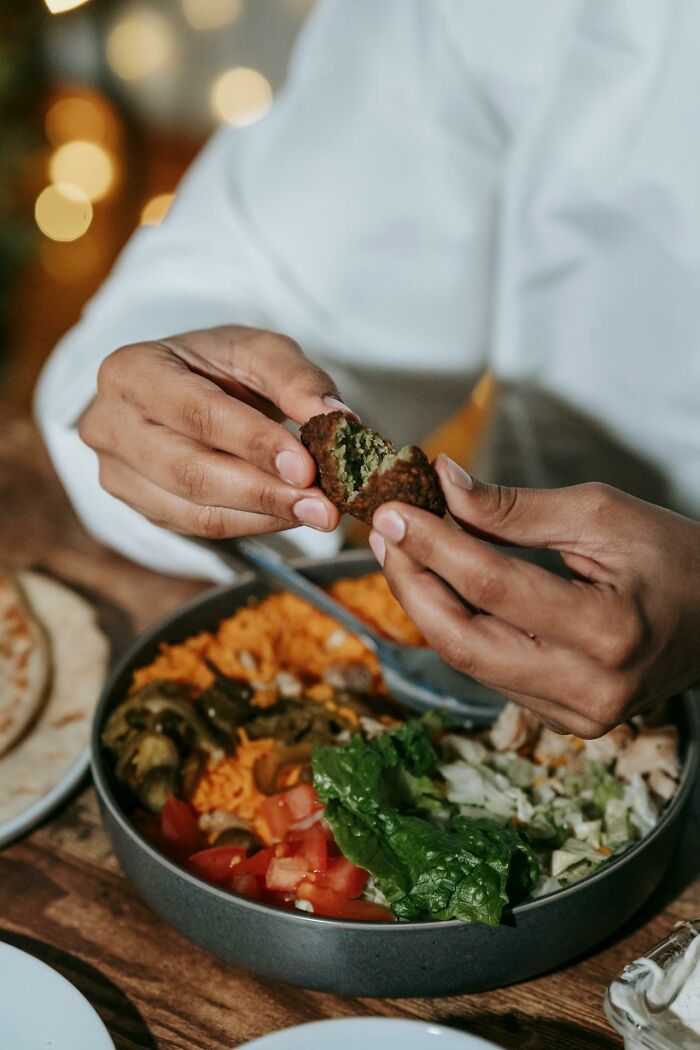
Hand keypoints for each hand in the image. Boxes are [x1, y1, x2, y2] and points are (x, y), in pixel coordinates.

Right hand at [79, 325, 352, 537]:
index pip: (197, 414)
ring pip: (194, 512)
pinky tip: (289, 514)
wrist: (180, 387)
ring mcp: (118, 473)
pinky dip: (252, 525)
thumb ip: (296, 379)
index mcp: (131, 371)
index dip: (253, 443)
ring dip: (264, 517)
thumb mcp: (258, 351)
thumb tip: (337, 419)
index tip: (307, 467)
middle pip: (190, 472)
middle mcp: (110, 425)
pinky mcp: (139, 508)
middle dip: (264, 492)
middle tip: (323, 506)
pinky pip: (198, 528)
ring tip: (317, 513)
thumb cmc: (217, 364)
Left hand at [370, 455, 699, 736]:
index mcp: (609, 630)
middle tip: (385, 534)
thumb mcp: (601, 514)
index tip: (394, 510)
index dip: (431, 544)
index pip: (491, 586)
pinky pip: (491, 672)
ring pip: (468, 661)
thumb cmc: (677, 558)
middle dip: (411, 583)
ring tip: (405, 552)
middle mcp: (589, 687)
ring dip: (427, 605)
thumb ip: (514, 509)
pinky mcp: (566, 718)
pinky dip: (460, 627)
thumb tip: (444, 486)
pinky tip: (444, 588)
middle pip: (462, 639)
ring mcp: (577, 712)